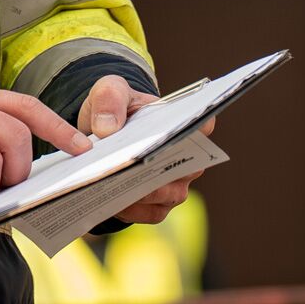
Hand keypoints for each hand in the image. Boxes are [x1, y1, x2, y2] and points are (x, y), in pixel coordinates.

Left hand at [78, 74, 214, 224]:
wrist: (101, 135)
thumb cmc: (116, 109)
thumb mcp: (109, 91)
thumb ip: (109, 99)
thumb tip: (106, 128)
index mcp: (181, 123)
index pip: (203, 124)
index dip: (199, 127)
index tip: (182, 128)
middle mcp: (187, 157)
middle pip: (184, 167)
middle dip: (156, 166)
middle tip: (132, 163)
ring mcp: (175, 184)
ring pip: (167, 193)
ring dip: (141, 190)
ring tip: (114, 183)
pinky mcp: (158, 206)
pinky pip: (151, 213)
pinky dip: (132, 208)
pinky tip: (111, 199)